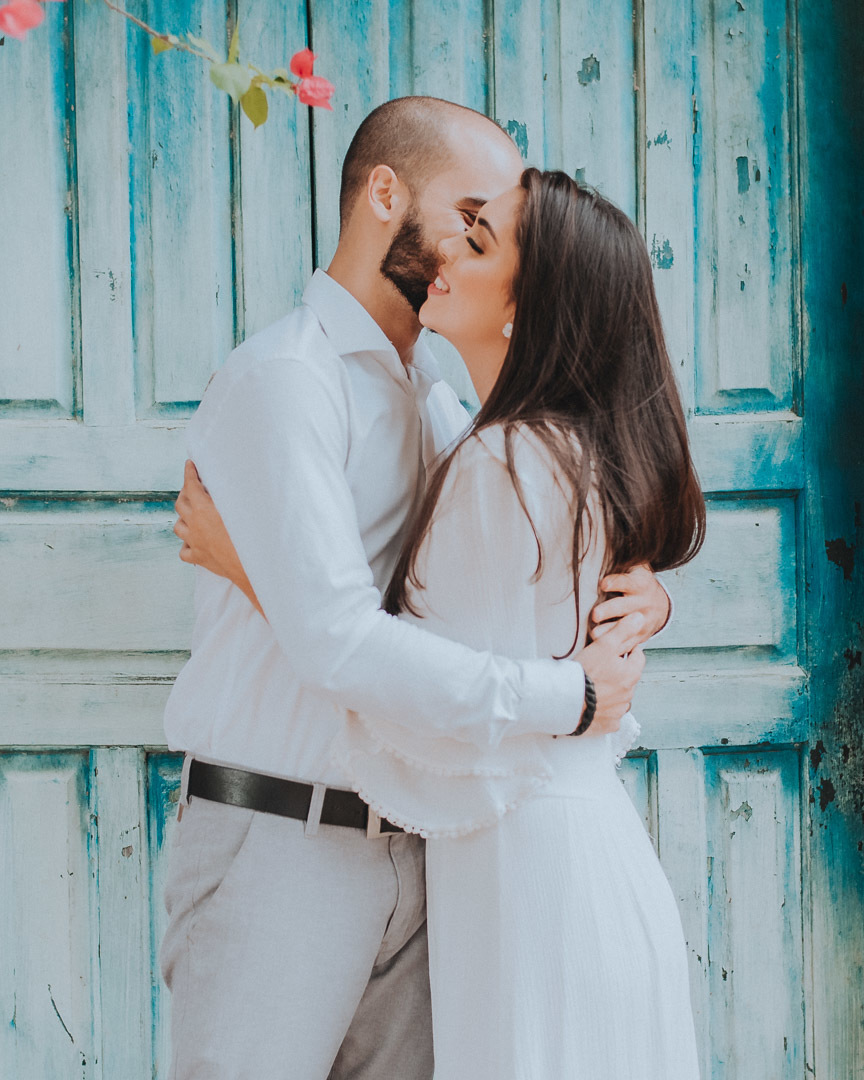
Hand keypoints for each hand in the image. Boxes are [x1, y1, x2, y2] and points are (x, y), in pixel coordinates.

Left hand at [173, 461, 262, 613]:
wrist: (251, 565)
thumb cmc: (250, 536)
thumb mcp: (242, 509)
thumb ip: (234, 495)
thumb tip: (235, 482)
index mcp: (204, 510)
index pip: (191, 486)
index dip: (189, 473)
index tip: (189, 464)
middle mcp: (195, 525)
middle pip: (180, 504)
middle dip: (185, 493)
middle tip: (192, 488)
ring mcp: (194, 542)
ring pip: (178, 527)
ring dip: (183, 518)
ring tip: (190, 514)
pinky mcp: (198, 558)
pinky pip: (184, 551)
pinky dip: (186, 544)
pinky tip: (192, 542)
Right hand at [577, 613, 646, 734]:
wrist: (566, 701)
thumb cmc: (584, 672)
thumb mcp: (604, 645)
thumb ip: (623, 630)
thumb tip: (640, 618)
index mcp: (631, 674)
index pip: (638, 657)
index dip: (626, 650)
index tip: (614, 649)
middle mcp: (629, 695)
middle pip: (628, 678)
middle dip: (618, 672)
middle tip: (599, 667)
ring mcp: (619, 712)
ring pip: (620, 698)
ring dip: (612, 692)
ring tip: (594, 686)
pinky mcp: (608, 725)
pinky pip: (611, 717)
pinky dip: (605, 711)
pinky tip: (593, 705)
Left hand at [590, 563, 669, 643]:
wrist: (660, 606)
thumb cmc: (638, 583)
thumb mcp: (637, 567)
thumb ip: (626, 556)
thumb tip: (612, 531)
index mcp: (640, 583)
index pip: (627, 582)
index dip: (615, 582)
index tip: (603, 584)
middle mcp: (642, 602)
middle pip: (623, 607)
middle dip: (608, 610)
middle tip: (595, 614)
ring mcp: (641, 621)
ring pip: (624, 628)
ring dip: (608, 631)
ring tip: (594, 633)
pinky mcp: (640, 636)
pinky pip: (626, 644)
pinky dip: (614, 646)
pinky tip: (601, 647)